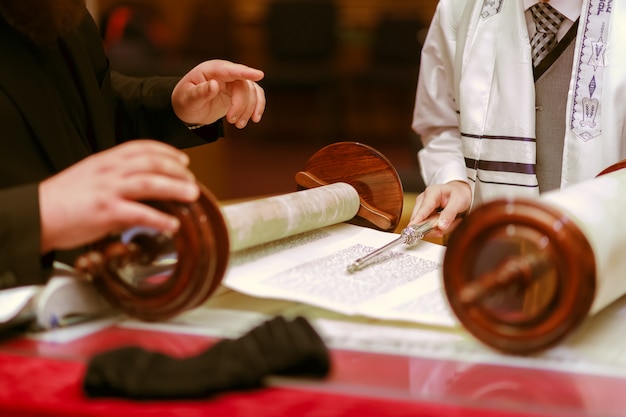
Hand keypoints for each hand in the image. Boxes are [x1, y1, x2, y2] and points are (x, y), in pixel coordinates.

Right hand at [39, 140, 199, 253]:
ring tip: (192, 195)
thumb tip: (140, 191)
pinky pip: (140, 214)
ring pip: (149, 182)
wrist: (36, 214)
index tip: (183, 159)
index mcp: (105, 160)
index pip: (141, 148)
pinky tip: (173, 225)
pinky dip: (160, 219)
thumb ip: (116, 179)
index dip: (166, 152)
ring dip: (175, 188)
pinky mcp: (106, 211)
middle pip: (151, 162)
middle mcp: (109, 170)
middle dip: (176, 169)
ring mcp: (108, 190)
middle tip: (192, 180)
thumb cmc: (62, 200)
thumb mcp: (90, 178)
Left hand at [171, 59, 265, 128]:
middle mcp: (225, 73)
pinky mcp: (241, 92)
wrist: (189, 108)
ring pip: (252, 92)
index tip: (260, 75)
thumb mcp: (188, 99)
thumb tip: (214, 85)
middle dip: (241, 105)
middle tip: (232, 122)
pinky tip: (254, 119)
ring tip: (239, 125)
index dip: (245, 72)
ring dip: (249, 109)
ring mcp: (234, 82)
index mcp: (211, 70)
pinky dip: (257, 107)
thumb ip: (200, 92)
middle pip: (243, 85)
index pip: (230, 70)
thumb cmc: (185, 101)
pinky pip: (256, 96)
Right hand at [409, 181, 470, 233]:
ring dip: (437, 229)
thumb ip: (450, 214)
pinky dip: (437, 229)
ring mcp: (421, 207)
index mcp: (431, 192)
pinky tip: (446, 223)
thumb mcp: (459, 202)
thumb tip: (441, 226)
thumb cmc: (459, 194)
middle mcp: (423, 200)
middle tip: (448, 227)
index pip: (424, 208)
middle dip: (434, 228)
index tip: (413, 228)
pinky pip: (426, 227)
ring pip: (423, 225)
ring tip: (451, 222)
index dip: (419, 219)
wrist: (460, 193)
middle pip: (420, 219)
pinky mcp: (423, 215)